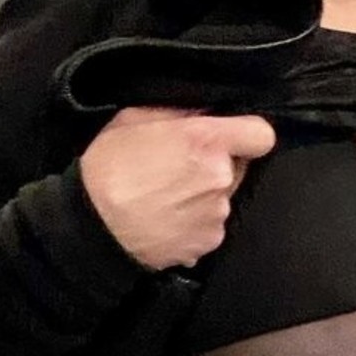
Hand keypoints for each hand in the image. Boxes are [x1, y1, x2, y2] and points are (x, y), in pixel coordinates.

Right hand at [79, 105, 276, 271]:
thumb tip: (202, 111)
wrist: (95, 228)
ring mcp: (216, 216)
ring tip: (168, 197)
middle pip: (238, 167)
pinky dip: (194, 222)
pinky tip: (167, 219)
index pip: (261, 135)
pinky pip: (210, 226)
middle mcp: (220, 180)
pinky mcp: (207, 244)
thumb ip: (178, 113)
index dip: (248, 134)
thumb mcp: (135, 118)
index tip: (232, 136)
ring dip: (204, 196)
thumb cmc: (108, 168)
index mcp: (206, 142)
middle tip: (181, 167)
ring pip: (222, 198)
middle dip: (217, 164)